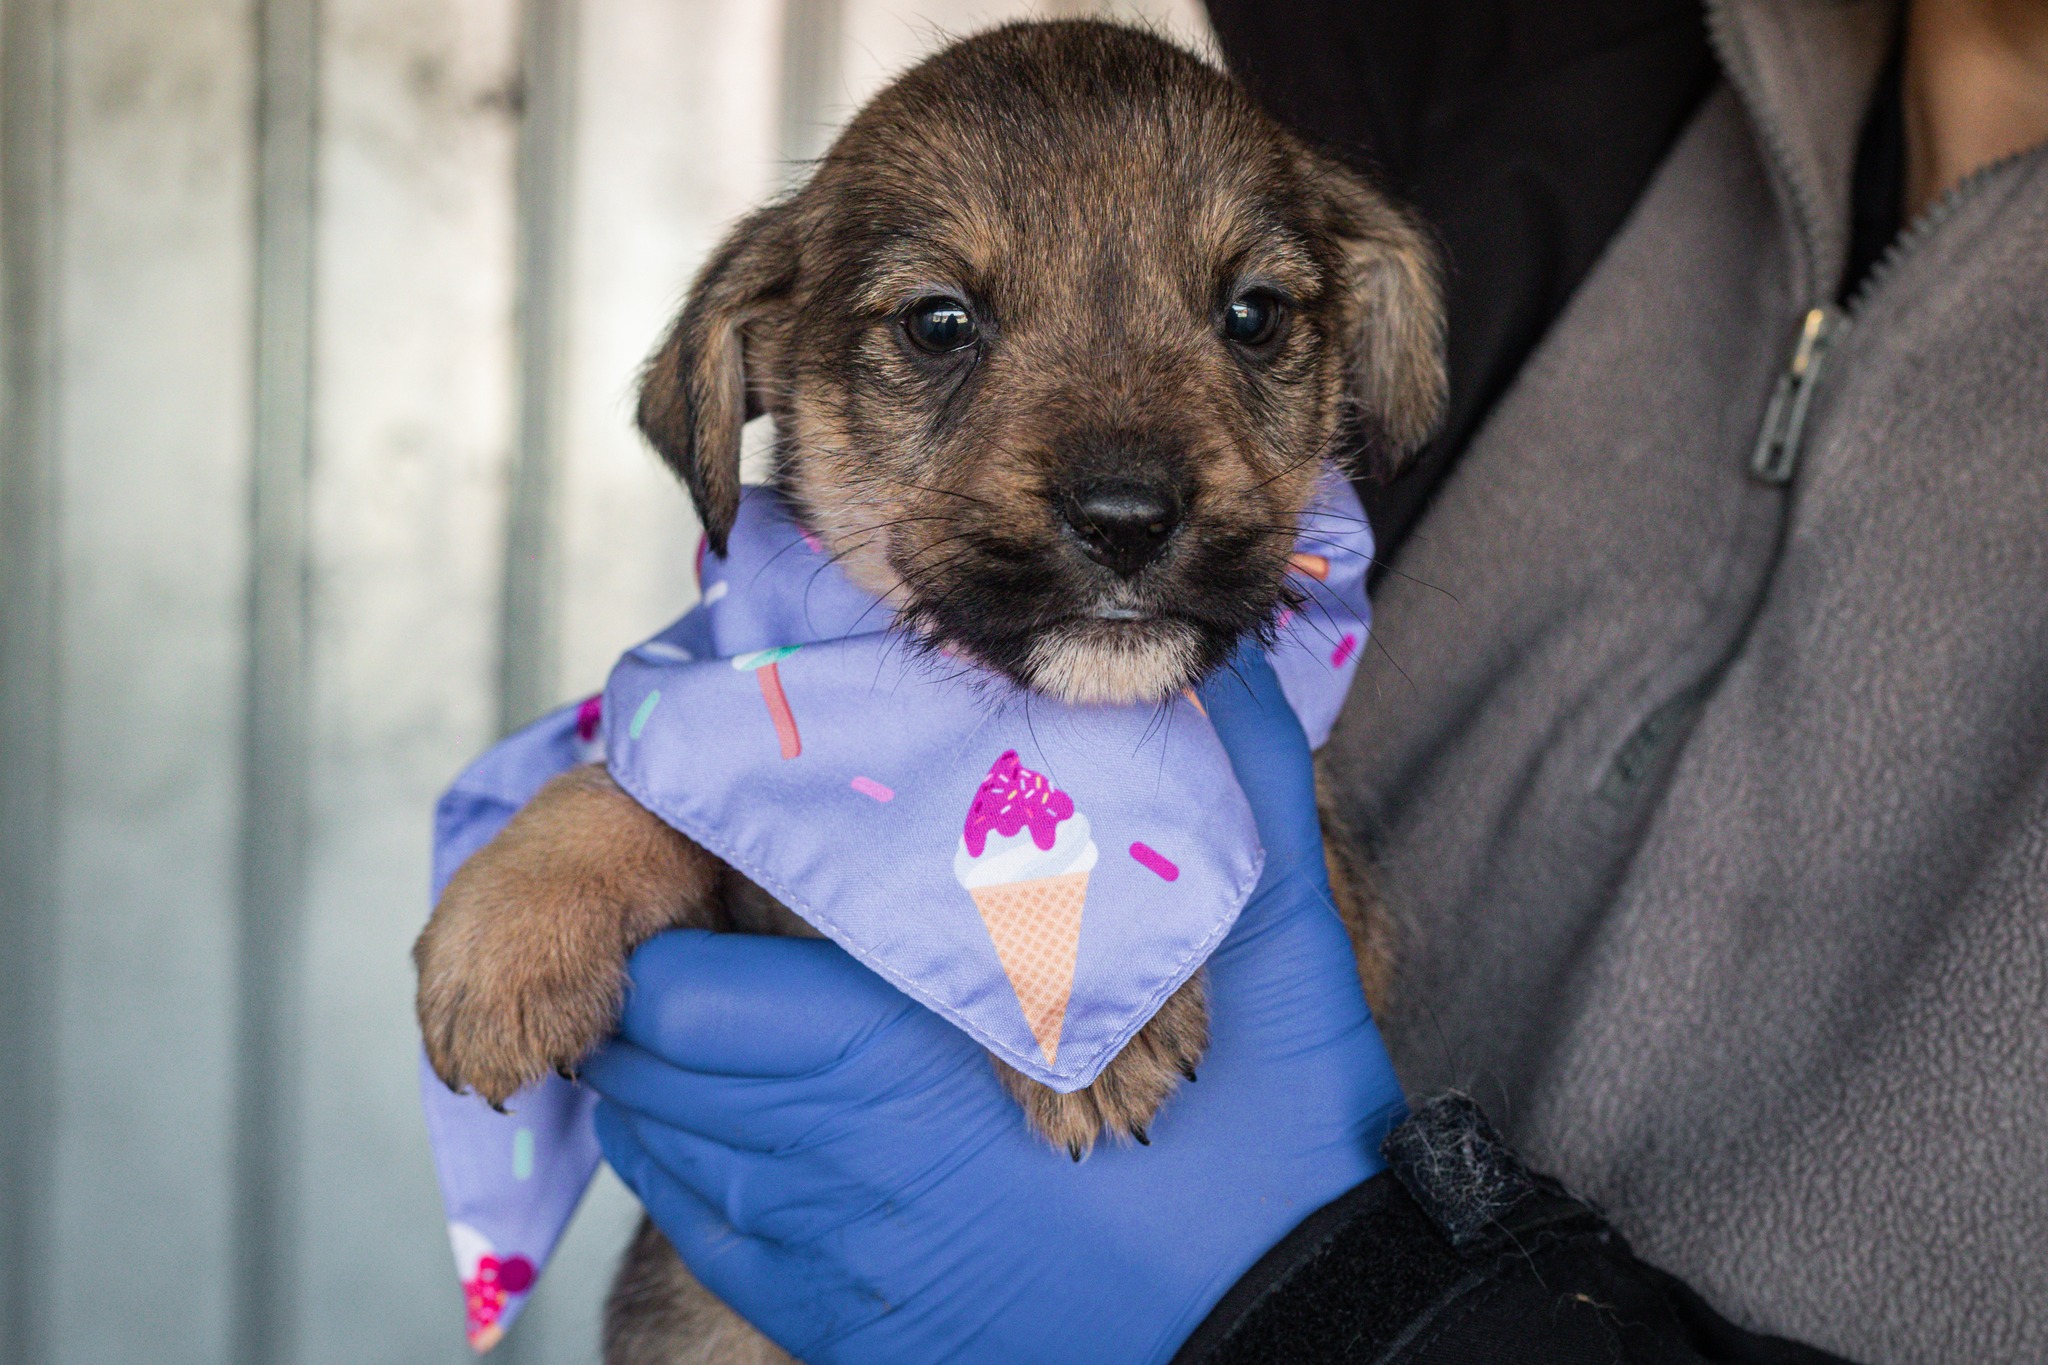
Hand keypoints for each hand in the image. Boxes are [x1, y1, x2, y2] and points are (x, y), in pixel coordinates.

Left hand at [582, 648, 1406, 1363]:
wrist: (1302, 1347)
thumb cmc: (1279, 1164)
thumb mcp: (1280, 955)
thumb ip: (1237, 789)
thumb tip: (1225, 668)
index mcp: (891, 1068)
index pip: (684, 996)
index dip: (671, 927)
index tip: (720, 869)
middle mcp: (827, 1177)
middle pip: (653, 1068)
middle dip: (667, 987)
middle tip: (724, 923)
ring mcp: (828, 1268)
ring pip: (667, 1153)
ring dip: (677, 1074)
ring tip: (742, 1011)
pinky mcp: (841, 1330)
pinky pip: (706, 1239)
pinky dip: (702, 1166)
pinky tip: (770, 1124)